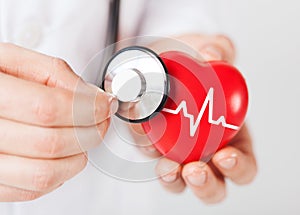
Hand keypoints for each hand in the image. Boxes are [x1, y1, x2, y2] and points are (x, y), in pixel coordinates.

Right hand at [0, 43, 117, 200]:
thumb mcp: (15, 61)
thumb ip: (55, 74)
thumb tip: (92, 96)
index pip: (47, 109)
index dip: (87, 108)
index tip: (105, 104)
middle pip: (51, 144)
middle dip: (91, 131)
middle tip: (101, 119)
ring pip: (45, 173)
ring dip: (79, 155)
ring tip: (86, 136)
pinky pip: (34, 190)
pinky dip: (62, 173)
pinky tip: (65, 153)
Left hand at [131, 34, 256, 203]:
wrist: (163, 57)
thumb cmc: (194, 60)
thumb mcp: (209, 49)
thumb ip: (218, 49)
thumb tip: (212, 54)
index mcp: (230, 136)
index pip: (243, 164)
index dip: (238, 168)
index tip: (225, 156)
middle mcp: (204, 149)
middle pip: (211, 185)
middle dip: (205, 184)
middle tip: (193, 170)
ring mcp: (176, 149)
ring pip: (177, 180)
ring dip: (172, 178)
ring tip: (166, 167)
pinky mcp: (151, 142)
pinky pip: (148, 152)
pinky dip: (144, 145)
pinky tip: (140, 130)